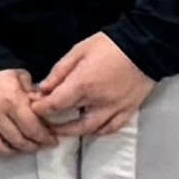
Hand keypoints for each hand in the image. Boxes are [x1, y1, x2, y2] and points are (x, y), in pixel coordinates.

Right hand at [0, 70, 59, 157]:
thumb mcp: (21, 76)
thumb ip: (34, 94)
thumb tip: (45, 110)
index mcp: (12, 101)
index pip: (33, 128)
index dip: (45, 138)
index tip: (51, 141)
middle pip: (17, 140)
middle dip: (31, 146)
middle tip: (37, 145)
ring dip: (11, 150)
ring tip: (18, 148)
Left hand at [31, 31, 156, 143]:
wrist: (144, 47)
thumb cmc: (109, 46)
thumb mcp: (78, 51)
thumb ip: (59, 72)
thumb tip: (42, 88)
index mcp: (83, 85)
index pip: (55, 105)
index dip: (40, 109)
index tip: (34, 106)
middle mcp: (99, 101)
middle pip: (72, 124)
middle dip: (55, 126)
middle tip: (45, 123)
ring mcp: (116, 108)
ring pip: (92, 130)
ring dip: (76, 132)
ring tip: (64, 128)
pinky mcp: (129, 110)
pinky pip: (112, 128)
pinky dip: (99, 131)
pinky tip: (91, 127)